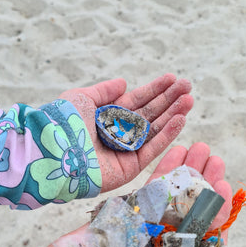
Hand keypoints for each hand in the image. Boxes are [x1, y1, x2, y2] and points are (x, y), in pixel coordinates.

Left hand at [59, 74, 192, 191]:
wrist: (56, 150)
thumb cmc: (65, 122)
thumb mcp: (82, 98)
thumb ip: (104, 91)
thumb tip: (124, 82)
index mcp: (108, 117)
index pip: (137, 101)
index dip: (154, 90)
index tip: (172, 79)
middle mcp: (119, 133)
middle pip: (150, 114)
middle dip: (169, 100)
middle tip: (187, 86)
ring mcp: (126, 151)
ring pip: (155, 130)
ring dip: (173, 115)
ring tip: (189, 100)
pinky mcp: (131, 167)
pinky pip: (153, 149)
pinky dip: (168, 135)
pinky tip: (180, 119)